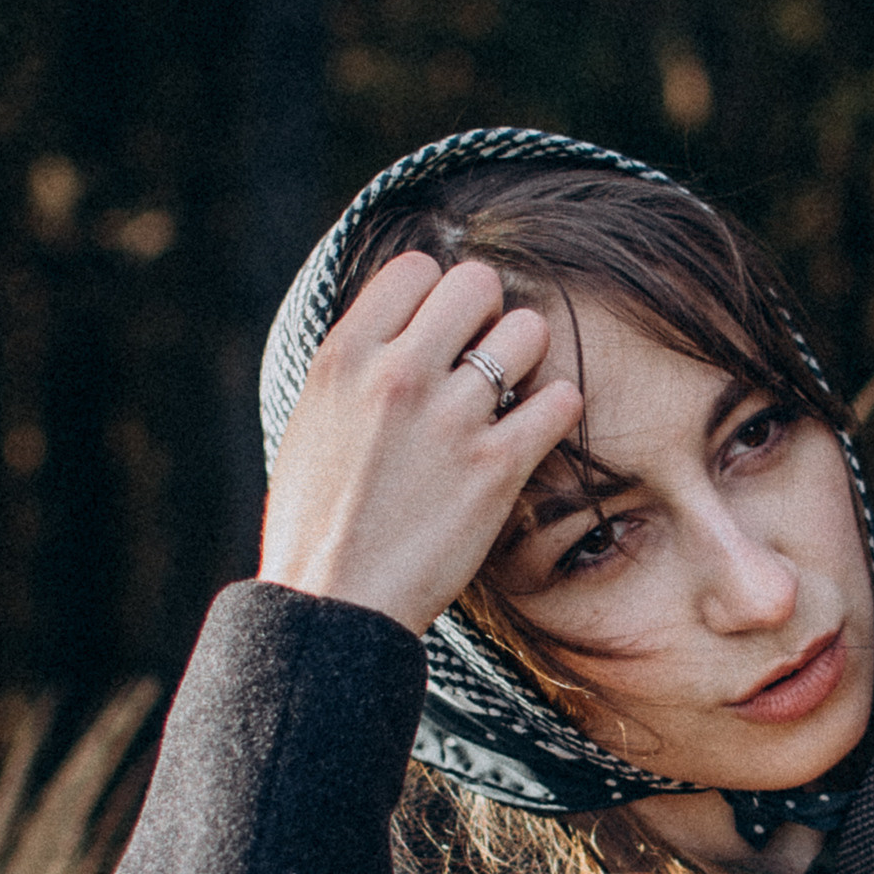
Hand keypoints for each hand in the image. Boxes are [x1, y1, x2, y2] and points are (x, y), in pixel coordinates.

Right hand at [257, 253, 584, 635]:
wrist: (333, 604)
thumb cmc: (317, 520)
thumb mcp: (313, 419)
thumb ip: (357, 366)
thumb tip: (399, 327)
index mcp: (345, 357)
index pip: (417, 269)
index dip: (434, 296)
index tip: (435, 334)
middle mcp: (398, 375)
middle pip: (478, 284)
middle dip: (487, 316)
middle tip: (480, 360)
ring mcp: (450, 418)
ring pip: (529, 331)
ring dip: (527, 358)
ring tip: (509, 396)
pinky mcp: (495, 468)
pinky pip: (561, 400)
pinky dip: (556, 410)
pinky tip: (533, 431)